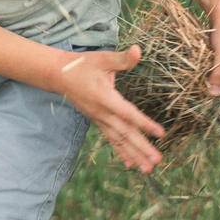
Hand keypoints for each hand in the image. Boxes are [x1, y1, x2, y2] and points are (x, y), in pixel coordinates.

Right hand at [47, 45, 167, 173]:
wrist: (59, 75)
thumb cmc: (82, 65)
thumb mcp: (102, 59)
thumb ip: (122, 59)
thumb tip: (139, 50)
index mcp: (105, 98)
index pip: (127, 113)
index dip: (144, 123)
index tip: (160, 134)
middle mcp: (102, 113)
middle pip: (124, 133)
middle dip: (141, 148)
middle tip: (157, 161)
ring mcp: (99, 119)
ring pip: (119, 140)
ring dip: (134, 155)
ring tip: (148, 169)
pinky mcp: (98, 122)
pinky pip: (111, 139)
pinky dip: (121, 152)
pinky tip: (131, 164)